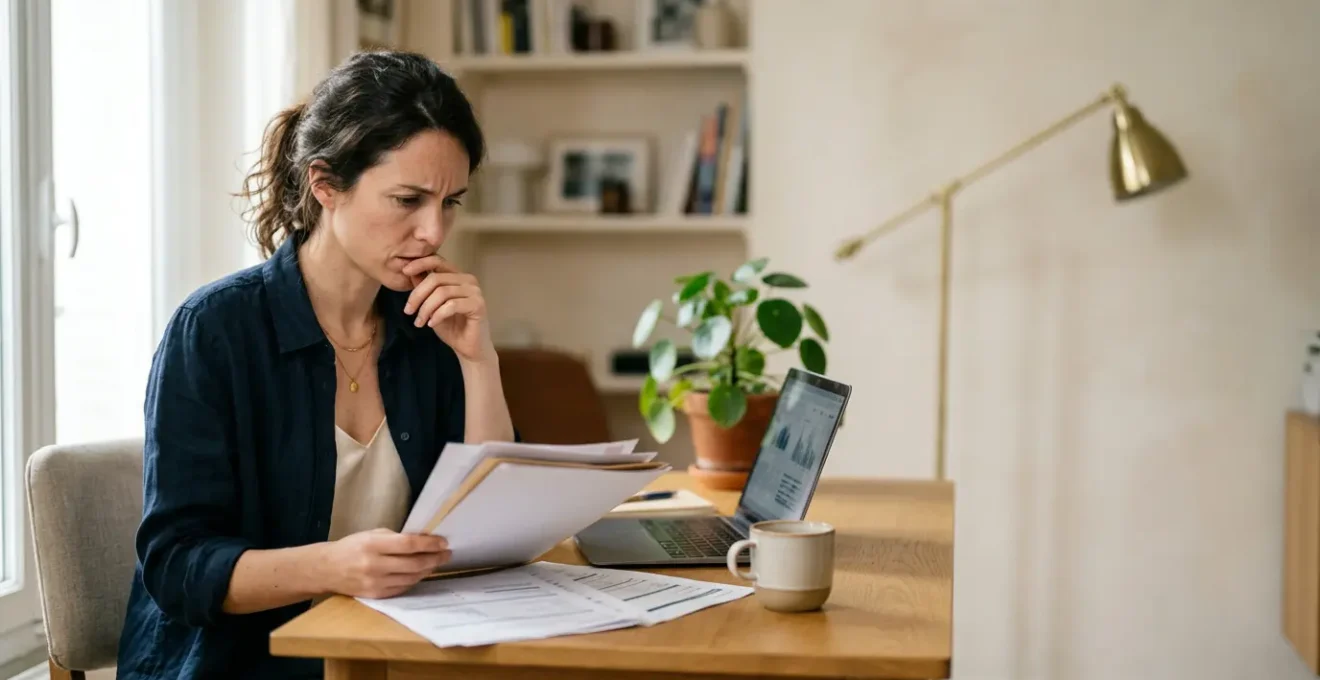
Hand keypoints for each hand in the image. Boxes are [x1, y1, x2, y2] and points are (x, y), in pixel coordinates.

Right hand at [323, 528, 450, 598]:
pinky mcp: (376, 595)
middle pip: (413, 564)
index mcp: (372, 545)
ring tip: (436, 562)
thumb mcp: (371, 534)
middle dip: (434, 558)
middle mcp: (374, 565)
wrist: (326, 569)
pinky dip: (415, 580)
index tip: (443, 542)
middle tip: (447, 554)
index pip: (408, 544)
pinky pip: (402, 588)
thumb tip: (423, 540)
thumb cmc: (352, 547)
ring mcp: (375, 583)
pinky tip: (421, 573)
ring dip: (427, 570)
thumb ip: (395, 537)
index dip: (429, 544)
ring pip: (411, 578)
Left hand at [402, 256, 494, 362]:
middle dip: (417, 295)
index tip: (404, 272)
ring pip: (442, 292)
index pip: (438, 261)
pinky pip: (451, 305)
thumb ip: (424, 288)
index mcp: (458, 276)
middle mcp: (468, 280)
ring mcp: (475, 292)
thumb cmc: (451, 327)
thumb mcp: (431, 305)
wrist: (468, 349)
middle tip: (408, 311)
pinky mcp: (478, 305)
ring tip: (419, 322)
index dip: (420, 263)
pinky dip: (437, 315)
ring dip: (425, 308)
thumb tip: (409, 272)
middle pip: (436, 278)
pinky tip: (431, 324)